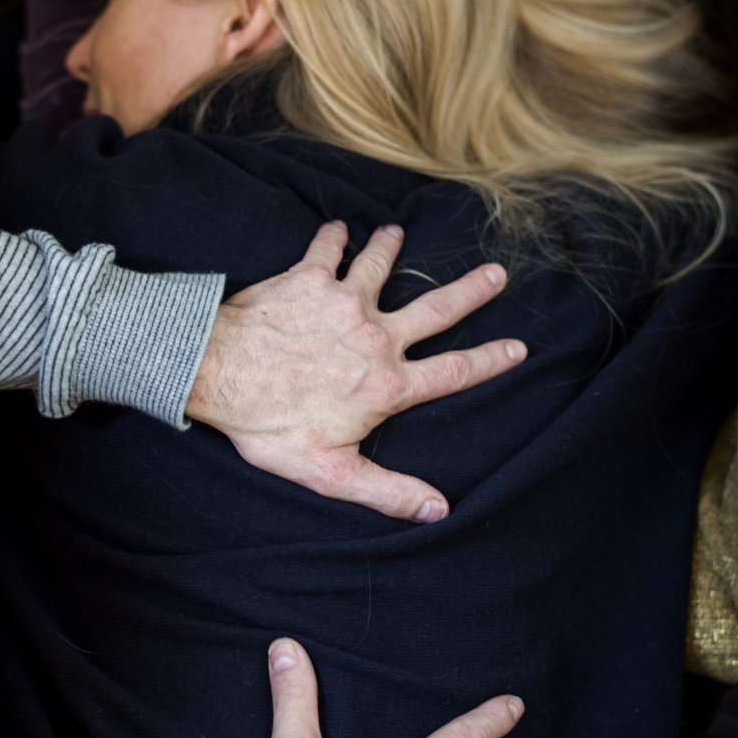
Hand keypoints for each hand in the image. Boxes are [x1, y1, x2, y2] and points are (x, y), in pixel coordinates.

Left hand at [186, 221, 525, 521]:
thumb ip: (388, 491)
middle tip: (496, 272)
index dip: (490, 361)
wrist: (218, 373)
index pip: (452, 372)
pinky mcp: (307, 279)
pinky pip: (326, 249)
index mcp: (386, 384)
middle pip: (435, 310)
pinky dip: (333, 236)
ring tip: (400, 234)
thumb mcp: (331, 473)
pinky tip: (337, 227)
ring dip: (392, 249)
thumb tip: (438, 510)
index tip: (519, 347)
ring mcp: (343, 302)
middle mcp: (375, 336)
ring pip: (379, 268)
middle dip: (470, 291)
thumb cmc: (270, 425)